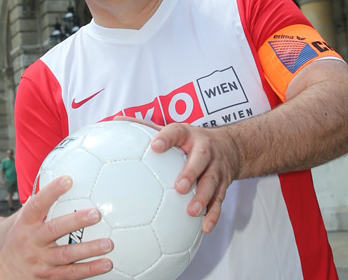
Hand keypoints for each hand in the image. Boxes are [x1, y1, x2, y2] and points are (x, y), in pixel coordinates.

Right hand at [0, 176, 112, 278]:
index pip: (36, 204)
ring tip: (108, 243)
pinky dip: (90, 269)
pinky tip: (106, 264)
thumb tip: (59, 181)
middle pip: (54, 229)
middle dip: (76, 221)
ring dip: (89, 249)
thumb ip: (38, 207)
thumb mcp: (21, 223)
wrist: (3, 275)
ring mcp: (41, 260)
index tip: (68, 179)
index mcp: (26, 224)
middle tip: (96, 213)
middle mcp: (33, 241)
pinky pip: (72, 273)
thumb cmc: (19, 243)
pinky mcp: (50, 277)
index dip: (51, 191)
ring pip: (66, 255)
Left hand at [113, 116, 240, 233]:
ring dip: (203, 198)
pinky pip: (219, 201)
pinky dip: (213, 214)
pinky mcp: (224, 184)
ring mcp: (216, 168)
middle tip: (179, 187)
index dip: (167, 138)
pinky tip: (205, 227)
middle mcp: (205, 150)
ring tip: (192, 211)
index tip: (156, 146)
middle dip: (191, 173)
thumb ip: (145, 127)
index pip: (177, 132)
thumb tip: (117, 120)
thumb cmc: (191, 140)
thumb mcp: (173, 130)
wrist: (230, 146)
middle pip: (200, 160)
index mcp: (188, 135)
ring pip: (212, 183)